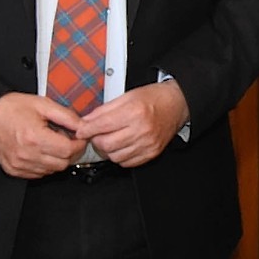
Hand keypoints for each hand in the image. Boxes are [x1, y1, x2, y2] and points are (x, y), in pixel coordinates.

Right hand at [0, 92, 85, 177]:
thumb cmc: (12, 108)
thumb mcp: (43, 104)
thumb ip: (66, 116)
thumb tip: (83, 126)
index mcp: (35, 137)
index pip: (68, 150)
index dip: (79, 144)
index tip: (80, 137)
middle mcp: (26, 155)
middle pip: (62, 163)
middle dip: (70, 152)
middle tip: (68, 139)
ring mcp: (19, 165)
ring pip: (52, 170)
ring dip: (58, 159)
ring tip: (52, 143)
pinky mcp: (14, 170)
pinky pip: (38, 174)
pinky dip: (45, 164)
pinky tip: (42, 150)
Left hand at [75, 80, 189, 167]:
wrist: (177, 104)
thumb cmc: (153, 98)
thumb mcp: (127, 96)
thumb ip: (104, 110)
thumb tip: (86, 121)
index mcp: (134, 112)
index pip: (101, 126)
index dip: (86, 130)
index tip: (81, 131)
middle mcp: (141, 129)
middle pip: (106, 144)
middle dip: (96, 140)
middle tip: (97, 133)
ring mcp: (147, 144)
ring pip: (114, 156)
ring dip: (108, 149)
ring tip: (112, 138)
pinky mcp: (151, 153)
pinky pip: (126, 163)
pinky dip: (120, 156)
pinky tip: (123, 145)